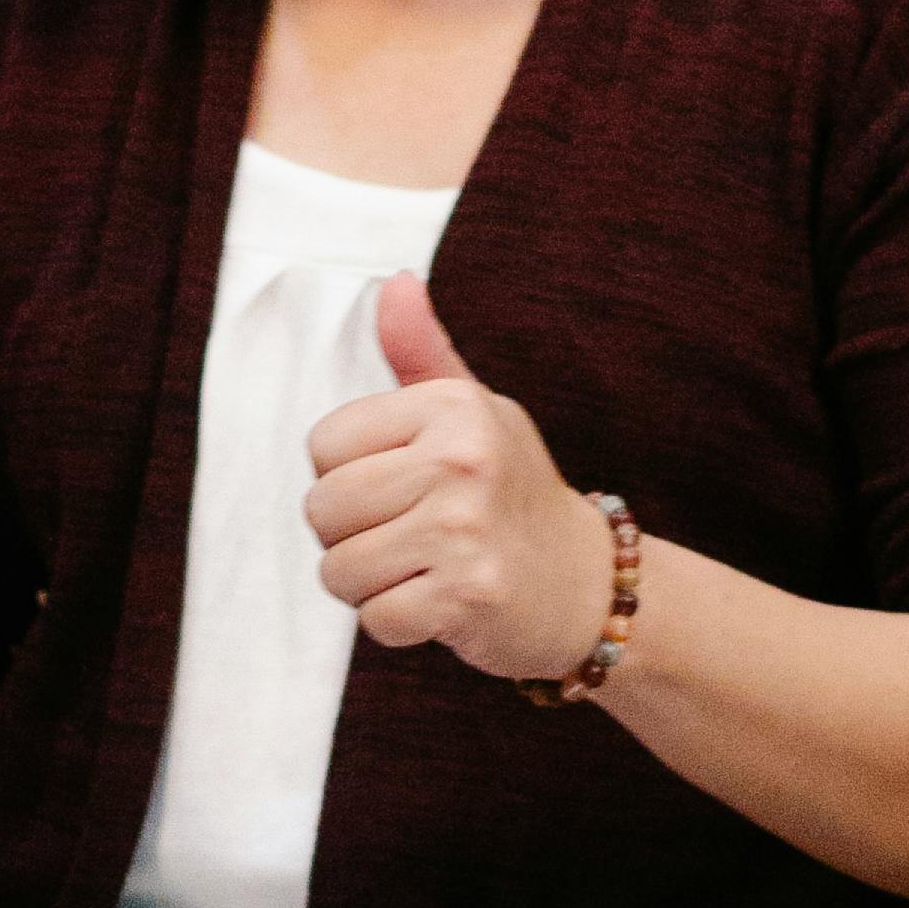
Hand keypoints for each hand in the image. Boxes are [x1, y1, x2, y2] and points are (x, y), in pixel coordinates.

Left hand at [304, 277, 620, 685]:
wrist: (586, 584)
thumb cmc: (508, 491)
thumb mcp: (472, 412)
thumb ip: (422, 353)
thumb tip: (392, 283)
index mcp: (452, 406)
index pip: (323, 446)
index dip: (345, 477)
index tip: (399, 488)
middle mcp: (462, 458)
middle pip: (323, 509)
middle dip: (350, 538)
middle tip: (409, 538)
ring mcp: (466, 529)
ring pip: (339, 570)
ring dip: (368, 586)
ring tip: (421, 571)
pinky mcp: (469, 595)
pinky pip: (376, 620)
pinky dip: (397, 624)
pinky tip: (438, 604)